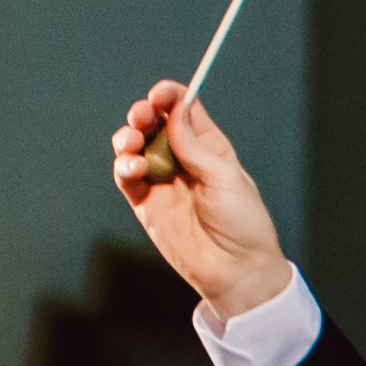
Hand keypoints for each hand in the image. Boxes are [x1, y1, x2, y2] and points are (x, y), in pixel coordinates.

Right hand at [110, 78, 293, 321]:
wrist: (234, 270)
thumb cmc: (242, 223)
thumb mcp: (225, 178)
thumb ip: (195, 146)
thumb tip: (176, 110)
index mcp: (209, 146)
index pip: (184, 110)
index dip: (170, 96)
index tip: (159, 94)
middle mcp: (183, 158)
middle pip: (154, 123)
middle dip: (143, 114)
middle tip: (141, 118)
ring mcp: (162, 180)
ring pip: (135, 147)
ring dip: (127, 138)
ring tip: (132, 144)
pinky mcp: (146, 203)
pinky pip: (127, 178)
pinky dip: (123, 167)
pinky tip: (131, 168)